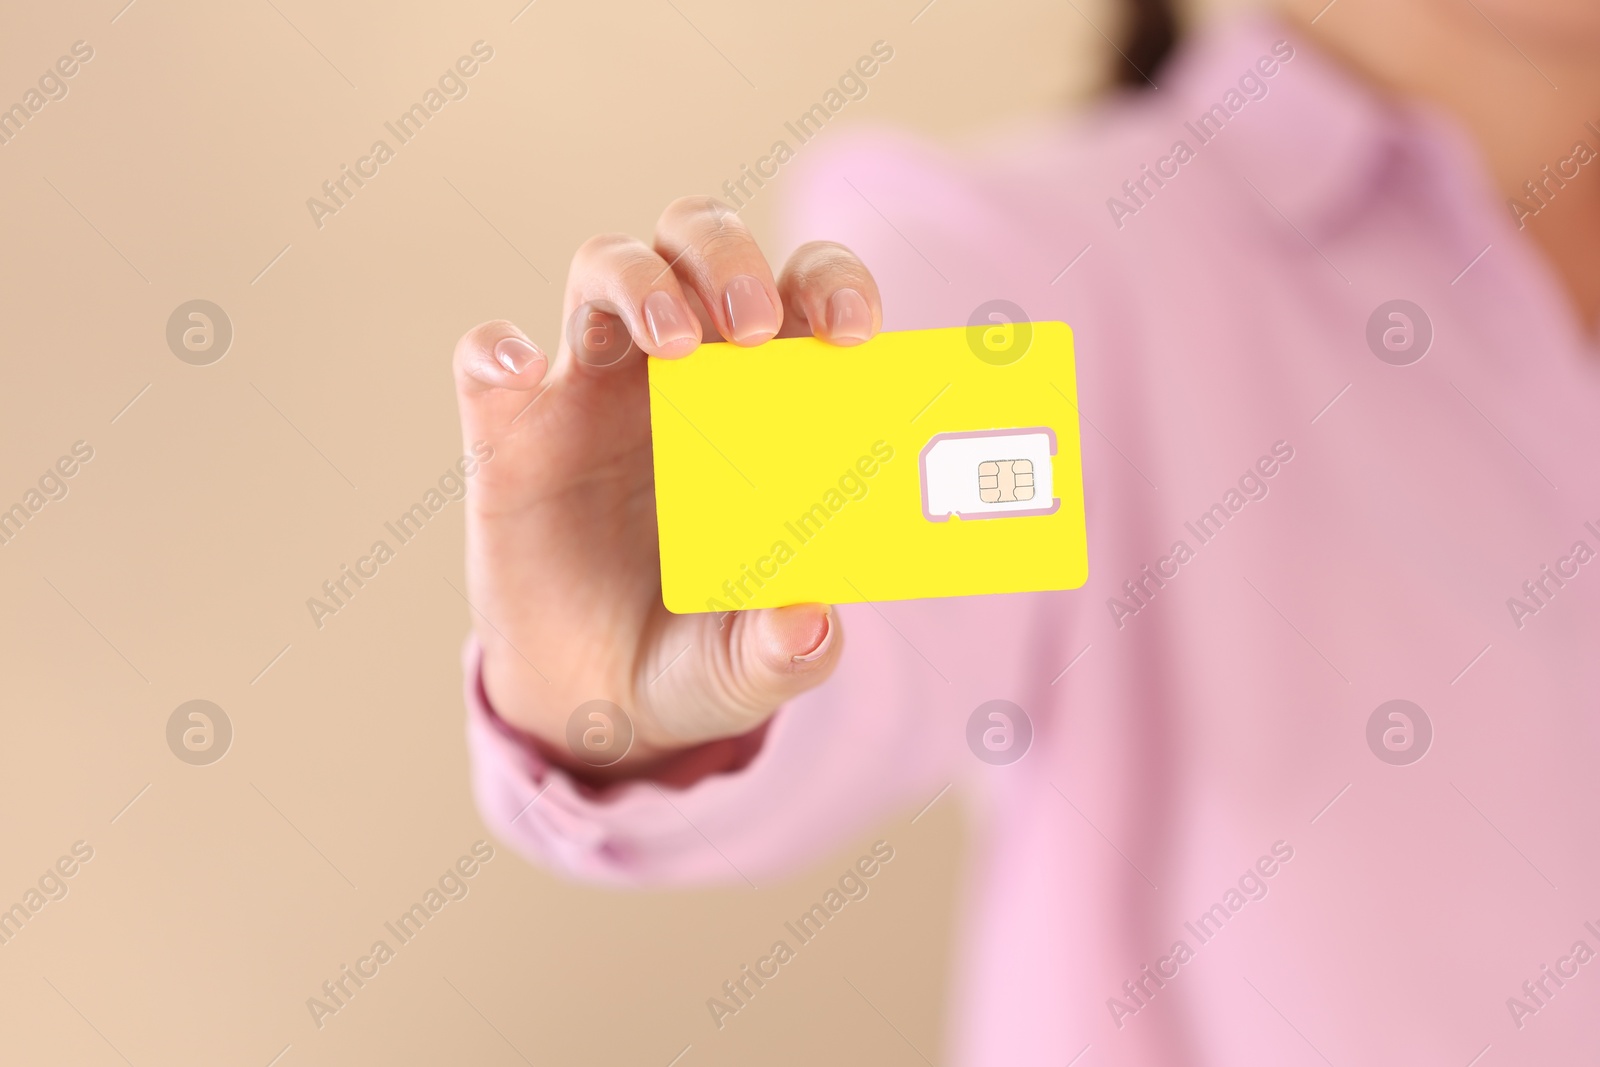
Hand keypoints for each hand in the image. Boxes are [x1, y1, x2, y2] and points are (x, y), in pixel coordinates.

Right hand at [452, 196, 881, 777]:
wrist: (598, 699)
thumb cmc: (699, 652)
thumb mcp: (751, 667)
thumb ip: (787, 648)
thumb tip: (812, 621)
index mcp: (763, 396)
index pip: (802, 294)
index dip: (833, 287)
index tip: (855, 334)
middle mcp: (679, 370)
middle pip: (699, 245)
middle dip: (728, 259)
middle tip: (755, 327)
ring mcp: (590, 391)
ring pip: (606, 266)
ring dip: (641, 280)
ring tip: (674, 343)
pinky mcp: (508, 435)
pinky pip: (485, 363)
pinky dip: (493, 351)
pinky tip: (516, 368)